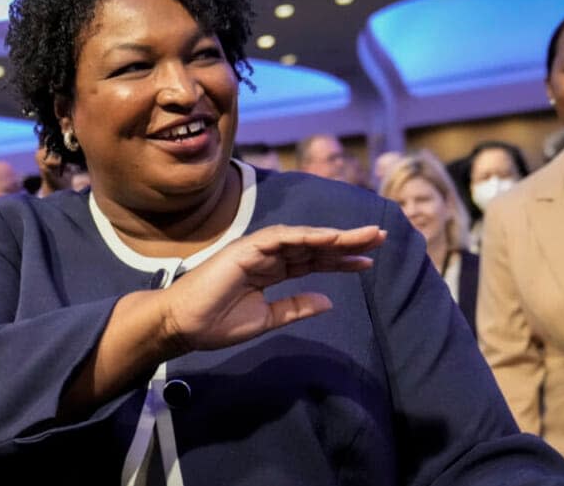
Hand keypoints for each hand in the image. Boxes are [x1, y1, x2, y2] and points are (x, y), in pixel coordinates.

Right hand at [161, 224, 384, 352]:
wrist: (183, 326)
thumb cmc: (216, 323)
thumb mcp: (266, 319)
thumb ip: (295, 307)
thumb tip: (329, 301)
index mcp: (270, 271)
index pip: (312, 261)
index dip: (340, 261)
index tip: (368, 262)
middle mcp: (266, 255)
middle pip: (313, 245)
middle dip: (346, 242)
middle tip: (380, 237)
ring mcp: (256, 250)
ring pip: (303, 237)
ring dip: (334, 236)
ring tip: (365, 236)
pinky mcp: (245, 249)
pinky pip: (281, 238)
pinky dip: (306, 236)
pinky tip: (330, 238)